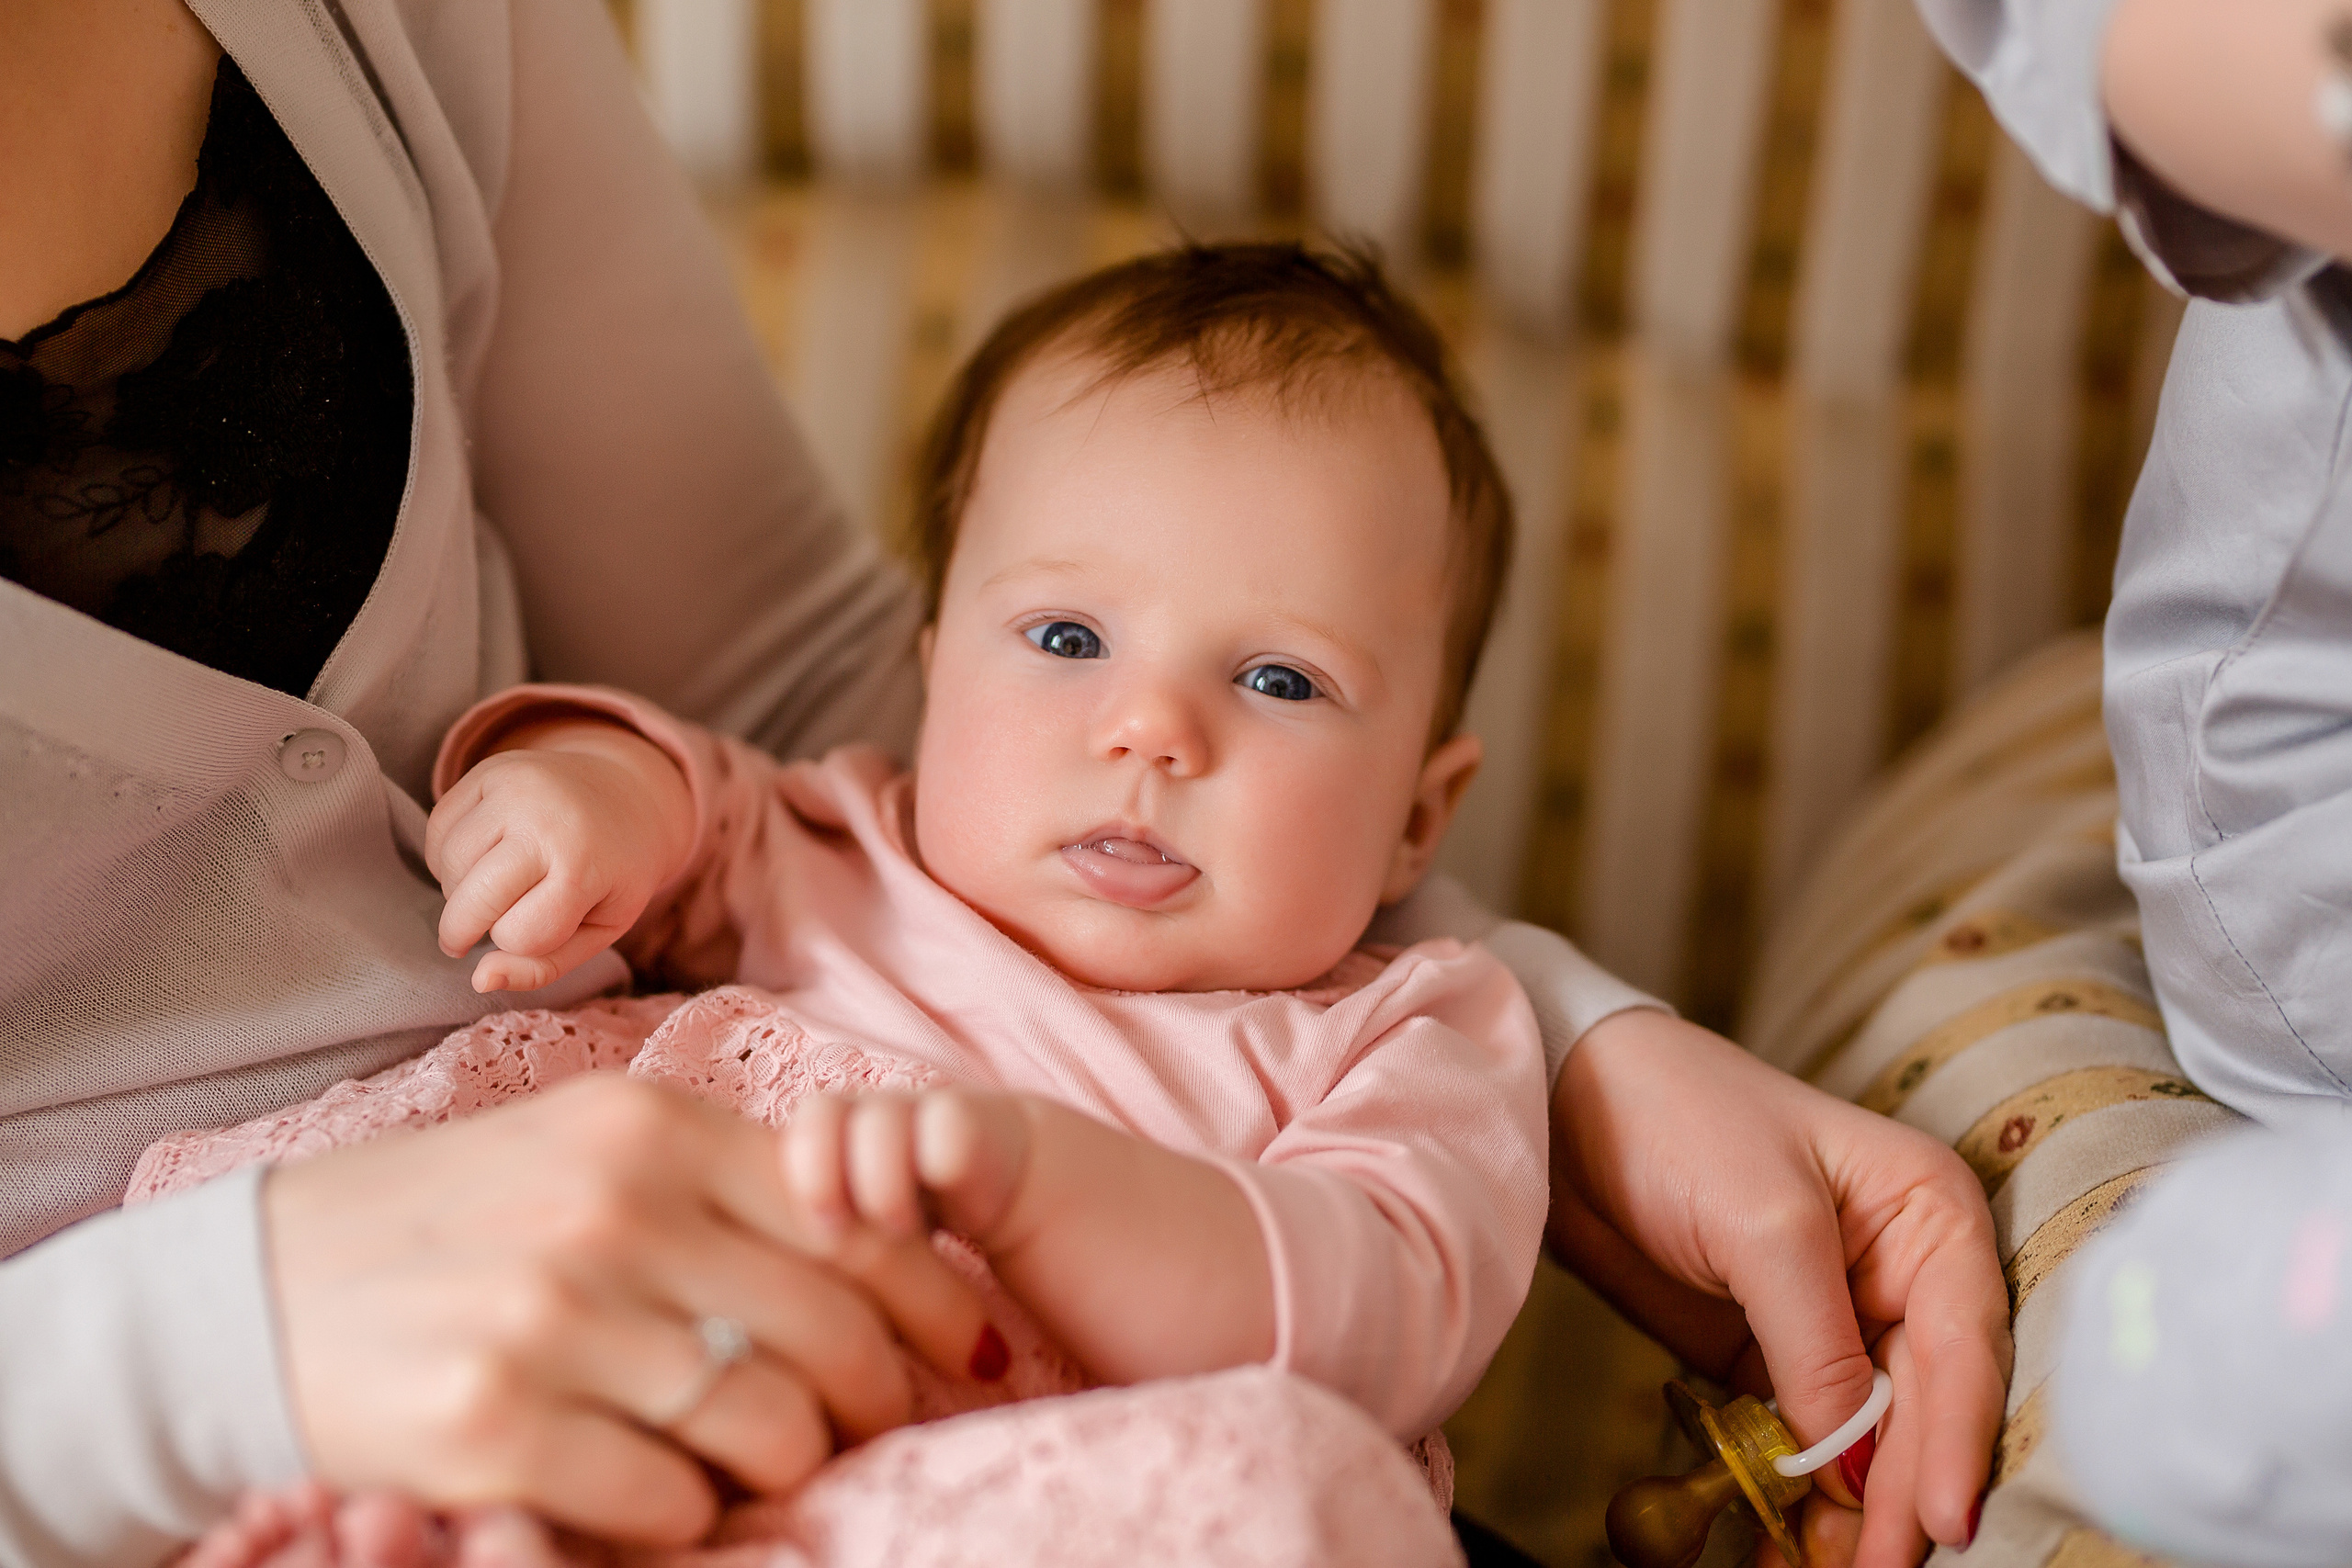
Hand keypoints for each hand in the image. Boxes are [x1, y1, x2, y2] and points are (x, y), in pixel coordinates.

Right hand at [265, 1075, 997, 1544]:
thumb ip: (727, 1185)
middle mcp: (614, 1210)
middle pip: (834, 1332)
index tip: (971, 1345)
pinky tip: (659, 1496)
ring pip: (767, 1427)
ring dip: (785, 1468)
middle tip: (868, 1430)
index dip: (934, 1295)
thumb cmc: (454, 1224)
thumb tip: (889, 1240)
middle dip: (878, 1400)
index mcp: (651, 1128)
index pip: (860, 1214)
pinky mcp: (492, 1425)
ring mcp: (552, 1317)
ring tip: (762, 1469)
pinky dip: (686, 1517)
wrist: (256, 1291)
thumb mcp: (590, 1155)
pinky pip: (667, 1501)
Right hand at [424, 718, 695, 991]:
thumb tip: (480, 981)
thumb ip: (544, 967)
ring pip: (448, 867)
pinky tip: (479, 860)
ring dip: (457, 892)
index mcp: (584, 866)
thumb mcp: (600, 929)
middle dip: (465, 931)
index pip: (518, 936)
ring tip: (490, 890)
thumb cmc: (612, 874)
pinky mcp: (489, 769)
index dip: (524, 943)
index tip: (542, 928)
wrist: (626, 794)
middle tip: (474, 934)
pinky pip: (437, 831)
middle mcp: (546, 821)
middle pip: (471, 903)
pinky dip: (446, 857)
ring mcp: (514, 788)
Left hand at [778, 1088, 1272, 1384]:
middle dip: (799, 1179)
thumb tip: (809, 1377)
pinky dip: (911, 1170)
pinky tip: (930, 1230)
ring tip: (884, 1236)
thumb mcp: (980, 1333)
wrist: (1233, 1301)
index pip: (810, 1159)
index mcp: (924, 1188)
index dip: (786, 1205)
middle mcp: (942, 1148)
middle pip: (814, 1121)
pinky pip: (939, 1127)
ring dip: (847, 1175)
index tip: (810, 1276)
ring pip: (858, 1115)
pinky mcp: (1029, 1141)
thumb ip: (909, 1313)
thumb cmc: (1117, 1334)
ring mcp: (983, 1135)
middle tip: (832, 1246)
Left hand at [1550, 1010, 2008, 1567]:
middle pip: (1925, 1409)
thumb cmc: (1680, 1118)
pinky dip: (1801, 1496)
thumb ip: (1816, 1346)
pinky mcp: (1775, 1353)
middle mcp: (1904, 1273)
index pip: (1964, 1347)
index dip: (1957, 1442)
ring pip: (1871, 1439)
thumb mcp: (1762, 1223)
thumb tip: (1854, 1467)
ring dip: (1855, 1512)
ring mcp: (1840, 1319)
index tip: (1943, 1526)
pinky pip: (1807, 1441)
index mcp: (1930, 1216)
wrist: (1565, 1101)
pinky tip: (1788, 1546)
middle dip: (1904, 1497)